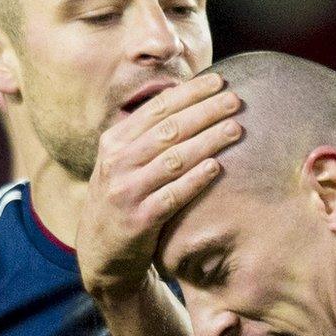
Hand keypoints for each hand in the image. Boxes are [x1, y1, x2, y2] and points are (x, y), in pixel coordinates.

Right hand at [80, 74, 242, 299]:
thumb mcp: (121, 163)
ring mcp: (126, 191)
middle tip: (235, 101)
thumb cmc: (122, 200)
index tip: (219, 81)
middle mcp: (117, 162)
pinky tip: (217, 167)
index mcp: (114, 142)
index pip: (157, 109)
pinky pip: (172, 196)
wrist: (100, 253)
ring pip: (173, 159)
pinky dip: (195, 180)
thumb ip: (145, 135)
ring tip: (236, 129)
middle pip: (168, 129)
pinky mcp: (138, 220)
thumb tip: (182, 98)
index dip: (190, 93)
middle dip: (205, 111)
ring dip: (207, 141)